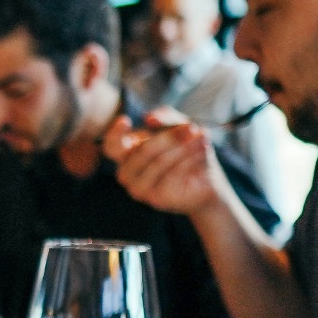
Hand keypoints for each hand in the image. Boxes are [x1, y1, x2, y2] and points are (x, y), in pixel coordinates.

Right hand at [104, 110, 230, 217]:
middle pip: (142, 151)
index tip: (126, 120)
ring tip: (202, 139)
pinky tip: (201, 155)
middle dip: (169, 138)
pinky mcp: (155, 199)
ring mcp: (139, 189)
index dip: (114, 134)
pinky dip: (189, 162)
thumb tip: (149, 118)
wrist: (206, 181)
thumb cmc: (188, 152)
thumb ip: (165, 117)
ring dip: (184, 148)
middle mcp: (127, 173)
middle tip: (191, 128)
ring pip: (159, 162)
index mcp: (127, 155)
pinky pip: (171, 176)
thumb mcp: (179, 127)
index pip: (111, 146)